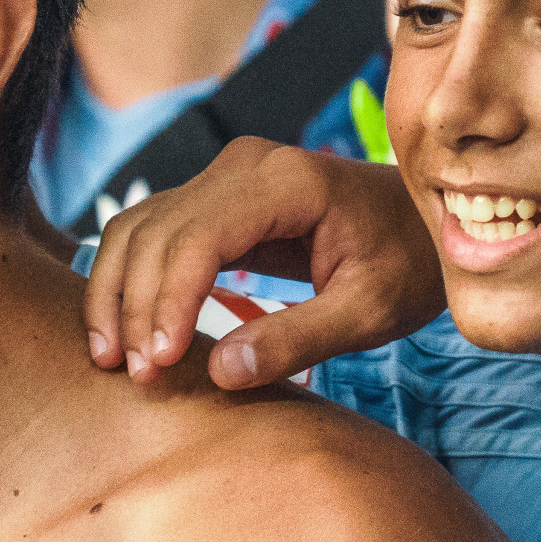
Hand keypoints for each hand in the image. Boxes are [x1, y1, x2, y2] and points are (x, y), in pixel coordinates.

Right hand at [84, 138, 442, 387]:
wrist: (427, 225)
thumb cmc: (408, 263)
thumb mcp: (368, 312)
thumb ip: (298, 340)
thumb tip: (220, 373)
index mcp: (285, 182)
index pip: (196, 237)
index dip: (166, 302)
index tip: (158, 364)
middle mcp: (244, 166)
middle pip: (154, 232)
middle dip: (132, 305)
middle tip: (134, 376)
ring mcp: (225, 176)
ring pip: (139, 228)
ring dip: (117, 292)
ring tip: (113, 361)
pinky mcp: (217, 198)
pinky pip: (155, 233)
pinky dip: (131, 280)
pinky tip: (126, 332)